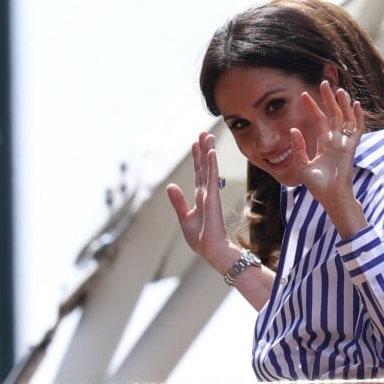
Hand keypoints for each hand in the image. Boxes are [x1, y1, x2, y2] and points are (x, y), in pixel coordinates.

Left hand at [166, 132, 232, 268]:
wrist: (211, 251)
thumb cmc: (201, 239)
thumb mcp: (184, 218)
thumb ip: (178, 201)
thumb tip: (171, 185)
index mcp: (200, 197)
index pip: (198, 173)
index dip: (197, 158)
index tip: (196, 143)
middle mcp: (206, 192)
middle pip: (204, 166)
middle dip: (203, 149)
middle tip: (204, 132)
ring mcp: (210, 194)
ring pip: (209, 168)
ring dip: (208, 151)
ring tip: (208, 135)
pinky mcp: (213, 198)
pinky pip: (212, 178)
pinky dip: (211, 165)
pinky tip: (211, 153)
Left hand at [291, 81, 366, 235]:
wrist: (331, 197)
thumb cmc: (318, 186)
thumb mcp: (303, 165)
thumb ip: (299, 148)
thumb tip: (294, 129)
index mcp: (324, 144)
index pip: (318, 120)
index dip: (312, 107)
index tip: (303, 95)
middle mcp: (335, 141)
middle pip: (333, 114)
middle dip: (328, 99)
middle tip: (323, 82)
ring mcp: (344, 143)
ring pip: (345, 118)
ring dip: (342, 103)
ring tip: (337, 88)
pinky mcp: (352, 147)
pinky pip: (357, 129)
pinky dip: (358, 116)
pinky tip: (355, 103)